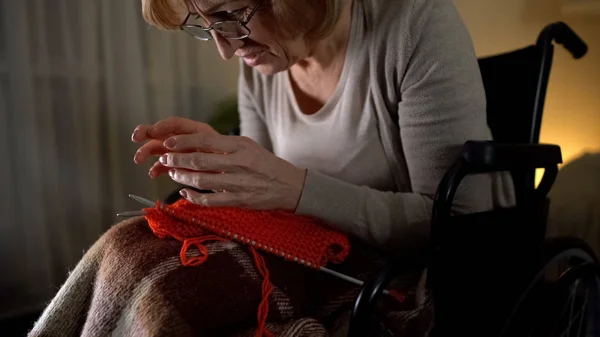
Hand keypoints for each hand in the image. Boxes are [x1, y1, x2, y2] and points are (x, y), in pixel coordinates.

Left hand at [132, 117, 306, 210]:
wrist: (290, 186)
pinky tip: (184, 191)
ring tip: (173, 173)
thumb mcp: (249, 146)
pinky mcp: (238, 201)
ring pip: (201, 181)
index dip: (183, 142)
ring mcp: (238, 184)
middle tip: (164, 158)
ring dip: (182, 177)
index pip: (205, 141)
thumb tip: (195, 142)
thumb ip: (225, 145)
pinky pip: (209, 200)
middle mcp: (239, 163)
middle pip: (199, 161)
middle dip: (177, 160)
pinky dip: (192, 196)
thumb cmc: (266, 163)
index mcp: (241, 146)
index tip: (168, 143)